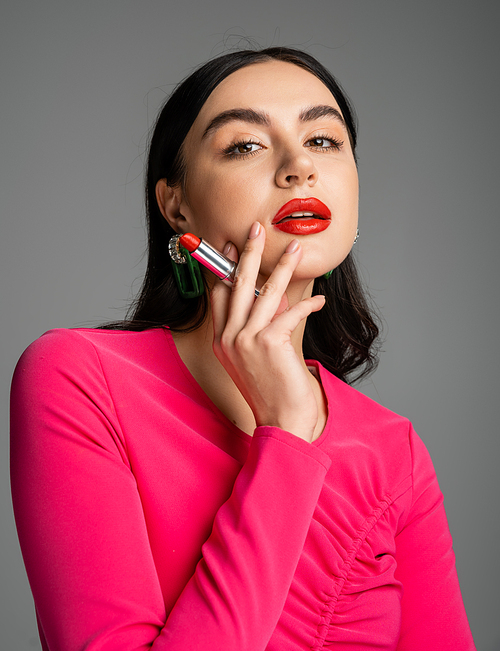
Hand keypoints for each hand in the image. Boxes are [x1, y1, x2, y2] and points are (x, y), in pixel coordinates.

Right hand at [210, 222, 325, 441]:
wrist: (282, 422)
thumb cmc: (273, 390)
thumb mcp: (254, 357)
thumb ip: (256, 326)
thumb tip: (272, 298)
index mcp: (221, 340)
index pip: (217, 294)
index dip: (223, 266)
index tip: (231, 246)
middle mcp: (228, 337)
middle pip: (236, 284)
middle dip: (247, 252)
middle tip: (255, 229)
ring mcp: (245, 340)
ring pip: (264, 291)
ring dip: (282, 266)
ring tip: (296, 248)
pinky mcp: (269, 343)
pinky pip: (290, 311)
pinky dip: (308, 303)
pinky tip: (319, 300)